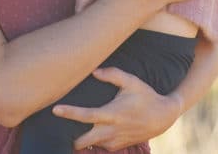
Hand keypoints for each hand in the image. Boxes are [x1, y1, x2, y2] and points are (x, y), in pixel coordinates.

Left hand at [52, 67, 180, 150]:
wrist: (162, 117)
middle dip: (69, 137)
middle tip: (59, 127)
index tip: (55, 109)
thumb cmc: (145, 96)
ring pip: (89, 146)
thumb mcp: (132, 81)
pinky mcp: (117, 147)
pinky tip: (91, 130)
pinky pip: (98, 147)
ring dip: (80, 139)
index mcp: (112, 114)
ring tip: (72, 128)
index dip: (69, 113)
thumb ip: (113, 74)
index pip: (86, 115)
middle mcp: (111, 131)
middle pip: (82, 141)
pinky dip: (92, 141)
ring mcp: (114, 141)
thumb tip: (94, 71)